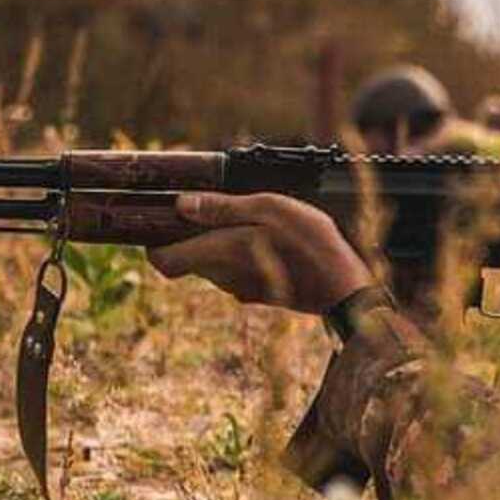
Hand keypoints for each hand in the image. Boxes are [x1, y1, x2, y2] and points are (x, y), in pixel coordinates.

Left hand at [146, 192, 373, 313]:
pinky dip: (240, 255)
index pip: (162, 261)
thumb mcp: (268, 209)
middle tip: (210, 206)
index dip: (154, 243)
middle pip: (188, 258)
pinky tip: (266, 239)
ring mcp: (240, 288)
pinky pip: (236, 272)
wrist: (344, 288)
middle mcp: (221, 277)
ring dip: (219, 242)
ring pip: (212, 264)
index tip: (161, 221)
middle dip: (192, 234)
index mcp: (216, 254)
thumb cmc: (309, 244)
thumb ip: (222, 208)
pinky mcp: (258, 294)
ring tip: (247, 217)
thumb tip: (181, 204)